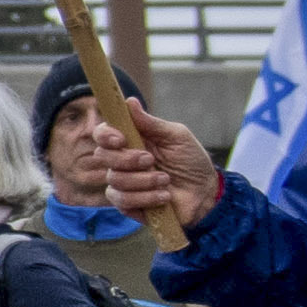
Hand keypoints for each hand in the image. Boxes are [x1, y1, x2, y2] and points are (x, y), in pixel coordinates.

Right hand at [69, 97, 229, 233]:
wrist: (204, 193)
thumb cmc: (191, 161)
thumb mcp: (177, 137)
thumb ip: (151, 123)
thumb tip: (129, 101)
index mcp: (131, 140)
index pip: (103, 134)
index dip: (105, 136)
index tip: (121, 140)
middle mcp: (121, 160)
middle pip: (102, 156)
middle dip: (127, 159)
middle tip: (151, 160)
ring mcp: (122, 183)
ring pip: (114, 179)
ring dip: (143, 181)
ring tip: (166, 181)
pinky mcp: (126, 204)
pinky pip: (122, 200)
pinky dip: (145, 198)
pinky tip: (163, 196)